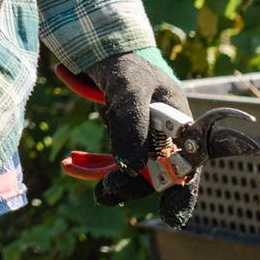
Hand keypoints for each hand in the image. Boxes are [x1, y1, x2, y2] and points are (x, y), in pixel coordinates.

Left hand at [80, 50, 197, 224]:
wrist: (99, 43)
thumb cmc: (125, 60)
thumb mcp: (128, 87)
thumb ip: (131, 123)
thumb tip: (130, 166)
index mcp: (181, 122)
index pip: (189, 164)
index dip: (183, 193)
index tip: (172, 216)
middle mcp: (166, 134)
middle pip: (156, 173)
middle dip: (130, 184)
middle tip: (105, 192)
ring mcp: (143, 136)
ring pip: (130, 169)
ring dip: (106, 176)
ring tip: (75, 169)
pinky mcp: (121, 136)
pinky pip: (111, 160)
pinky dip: (92, 164)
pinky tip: (70, 163)